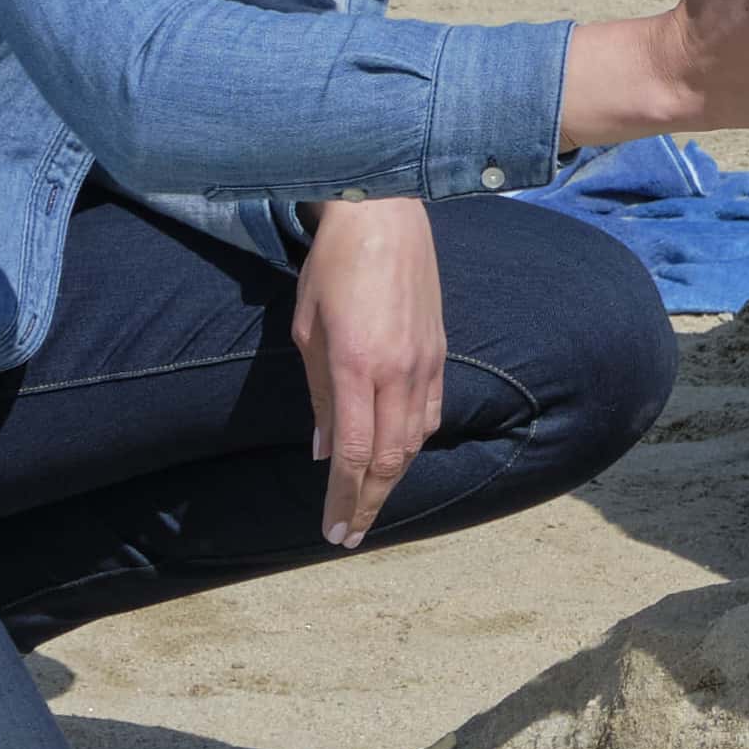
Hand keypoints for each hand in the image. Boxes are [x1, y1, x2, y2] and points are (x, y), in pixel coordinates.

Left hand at [294, 196, 448, 546]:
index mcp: (358, 366)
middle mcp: (399, 371)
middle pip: (392, 459)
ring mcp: (426, 361)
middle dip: (369, 504)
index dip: (344, 499)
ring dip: (392, 479)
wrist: (384, 212)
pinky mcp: (440, 350)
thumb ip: (319, 394)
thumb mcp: (308, 329)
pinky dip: (414, 443)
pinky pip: (432, 412)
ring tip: (369, 504)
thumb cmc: (333, 265)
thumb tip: (327, 451)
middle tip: (349, 535)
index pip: (357, 454)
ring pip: (416, 440)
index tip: (332, 532)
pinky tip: (399, 454)